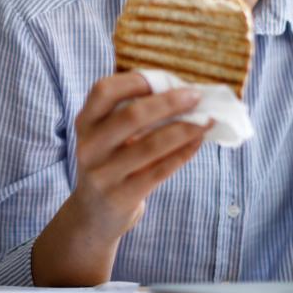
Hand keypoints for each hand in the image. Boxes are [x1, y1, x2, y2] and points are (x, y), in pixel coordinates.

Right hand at [70, 71, 210, 242]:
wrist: (93, 214)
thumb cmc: (110, 163)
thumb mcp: (107, 137)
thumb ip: (132, 115)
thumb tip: (182, 93)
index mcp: (85, 123)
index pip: (104, 91)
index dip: (135, 81)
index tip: (166, 78)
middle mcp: (89, 146)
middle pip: (131, 116)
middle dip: (169, 103)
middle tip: (196, 96)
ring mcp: (103, 174)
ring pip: (150, 145)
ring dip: (184, 129)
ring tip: (206, 120)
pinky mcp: (121, 196)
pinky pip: (159, 171)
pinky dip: (183, 153)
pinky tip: (198, 142)